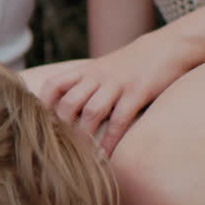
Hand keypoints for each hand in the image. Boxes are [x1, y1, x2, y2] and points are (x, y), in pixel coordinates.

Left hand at [41, 31, 197, 155]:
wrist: (167, 46)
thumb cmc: (131, 64)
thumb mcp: (102, 68)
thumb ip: (83, 85)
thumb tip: (63, 111)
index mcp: (86, 71)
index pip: (54, 85)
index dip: (43, 105)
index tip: (38, 126)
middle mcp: (98, 76)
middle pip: (69, 102)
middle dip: (63, 127)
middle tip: (60, 149)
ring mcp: (118, 84)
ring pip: (92, 111)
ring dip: (85, 136)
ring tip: (81, 158)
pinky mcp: (138, 92)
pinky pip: (120, 119)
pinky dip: (111, 139)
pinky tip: (106, 155)